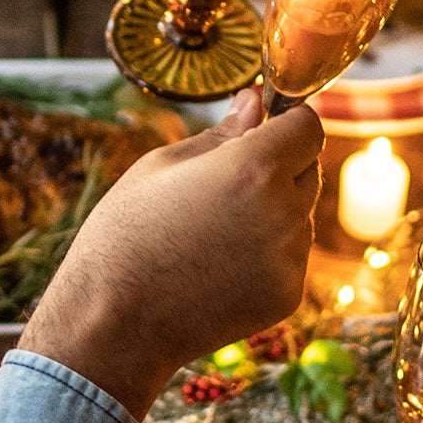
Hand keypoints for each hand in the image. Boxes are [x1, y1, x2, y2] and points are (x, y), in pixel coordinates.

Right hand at [20, 92, 325, 416]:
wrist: (114, 322)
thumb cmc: (127, 233)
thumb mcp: (164, 166)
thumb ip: (223, 132)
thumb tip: (256, 100)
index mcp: (255, 168)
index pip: (308, 126)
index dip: (288, 122)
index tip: (266, 127)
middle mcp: (284, 212)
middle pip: (309, 169)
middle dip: (279, 166)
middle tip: (223, 185)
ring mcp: (291, 258)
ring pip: (300, 215)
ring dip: (273, 211)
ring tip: (212, 231)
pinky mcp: (288, 295)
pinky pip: (291, 257)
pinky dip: (266, 254)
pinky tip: (219, 265)